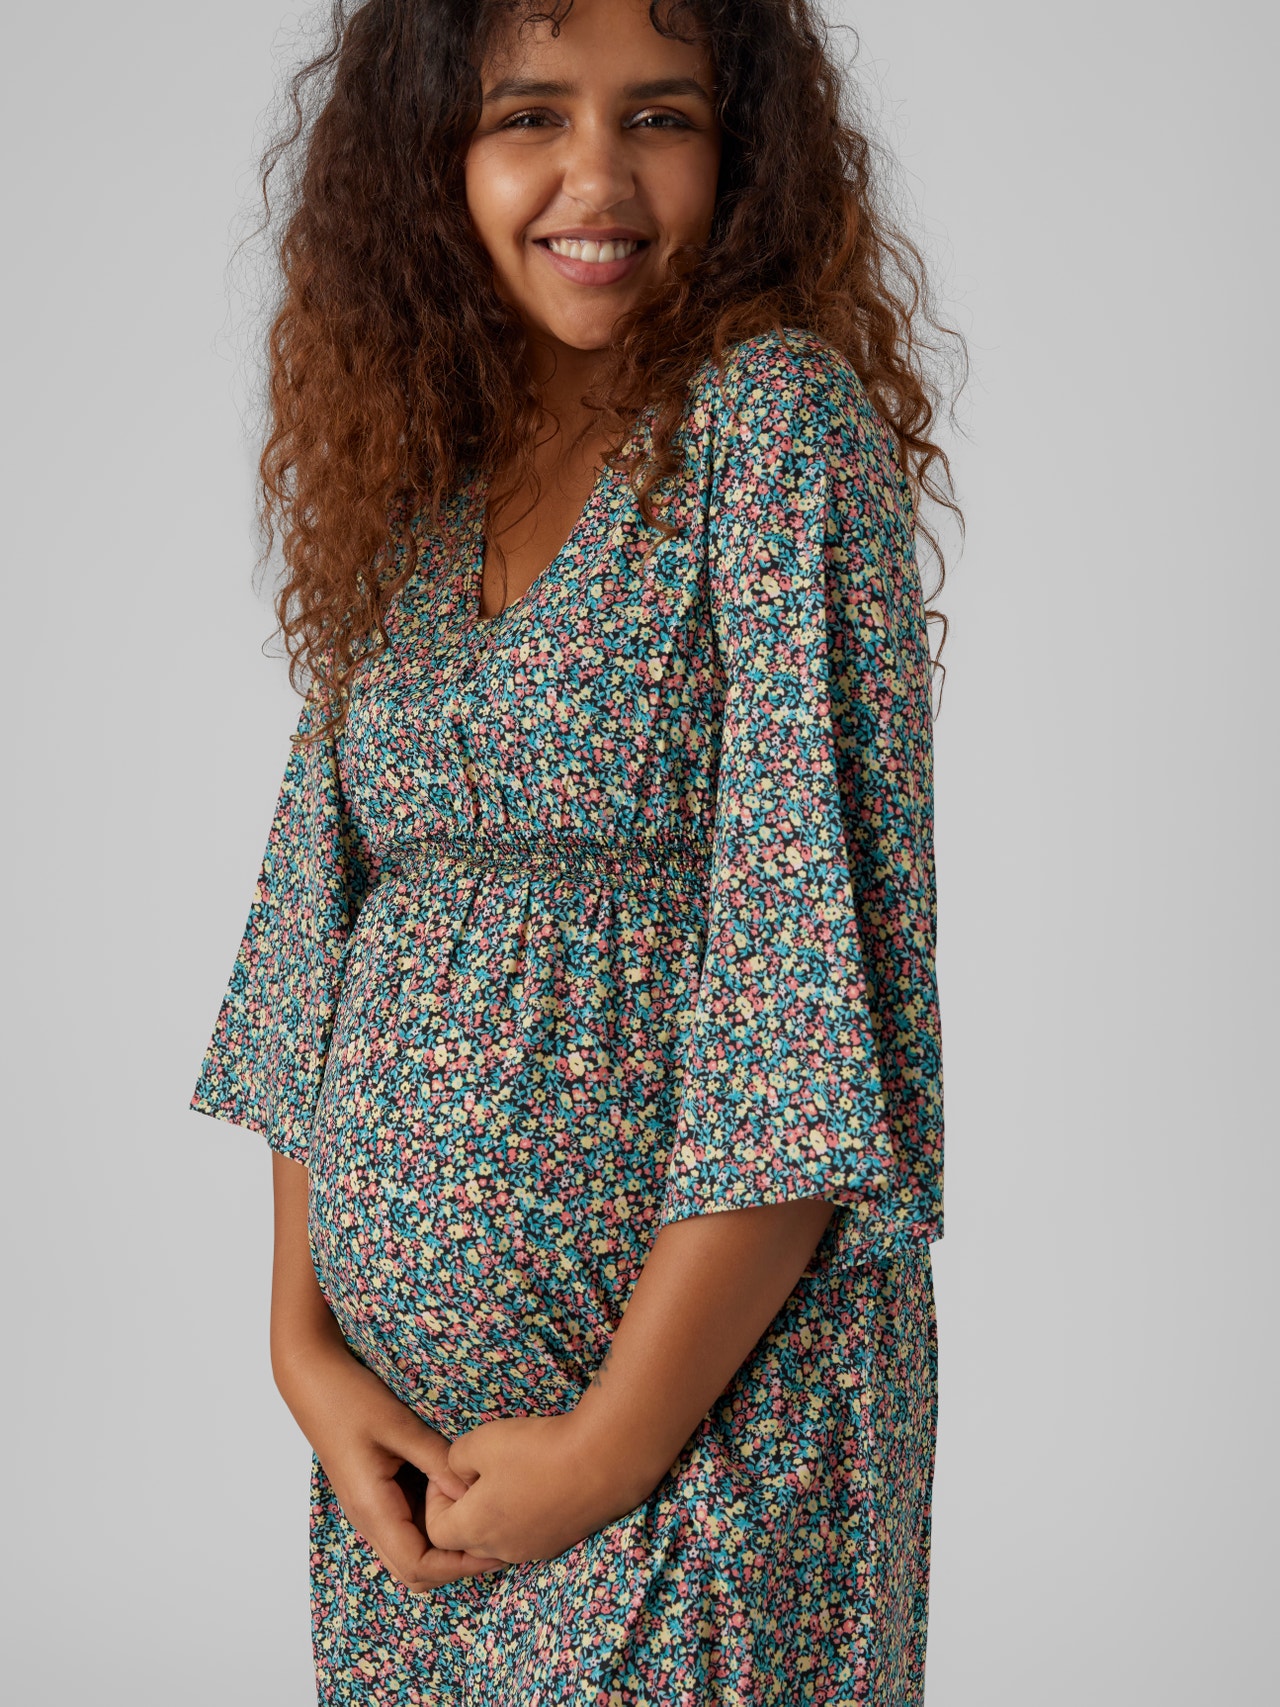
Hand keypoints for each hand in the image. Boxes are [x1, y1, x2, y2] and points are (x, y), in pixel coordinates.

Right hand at [277, 1334, 509, 1591]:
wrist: (312, 1381)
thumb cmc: (351, 1399)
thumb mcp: (400, 1425)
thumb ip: (436, 1460)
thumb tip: (474, 1495)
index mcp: (373, 1508)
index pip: (418, 1566)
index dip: (458, 1566)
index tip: (494, 1546)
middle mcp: (369, 1519)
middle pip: (414, 1572)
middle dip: (455, 1565)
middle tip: (495, 1538)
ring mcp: (370, 1509)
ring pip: (410, 1554)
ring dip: (445, 1549)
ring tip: (482, 1521)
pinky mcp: (374, 1495)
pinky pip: (406, 1529)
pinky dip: (433, 1529)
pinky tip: (457, 1502)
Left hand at [425, 1411, 652, 1564]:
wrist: (604, 1460)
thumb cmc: (536, 1450)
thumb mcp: (481, 1441)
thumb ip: (454, 1459)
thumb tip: (459, 1472)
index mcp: (476, 1529)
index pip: (435, 1533)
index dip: (436, 1499)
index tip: (453, 1470)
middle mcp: (502, 1549)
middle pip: (467, 1540)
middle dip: (466, 1508)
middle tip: (481, 1472)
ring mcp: (535, 1549)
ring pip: (500, 1538)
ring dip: (496, 1512)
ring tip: (512, 1474)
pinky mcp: (561, 1541)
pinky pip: (529, 1533)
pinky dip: (525, 1513)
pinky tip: (541, 1481)